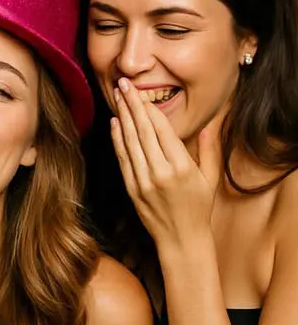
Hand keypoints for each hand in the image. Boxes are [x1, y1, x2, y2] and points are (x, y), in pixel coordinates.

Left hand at [111, 77, 221, 251]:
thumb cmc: (199, 208)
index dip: (151, 109)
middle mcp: (161, 173)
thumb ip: (210, 150)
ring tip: (118, 97)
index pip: (162, 131)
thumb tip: (209, 125)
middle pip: (143, 132)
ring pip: (130, 142)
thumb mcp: (210, 179)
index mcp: (182, 168)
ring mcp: (143, 181)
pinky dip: (117, 139)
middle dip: (133, 105)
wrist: (181, 240)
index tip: (143, 92)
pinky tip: (114, 123)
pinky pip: (122, 158)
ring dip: (123, 117)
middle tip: (124, 84)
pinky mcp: (131, 188)